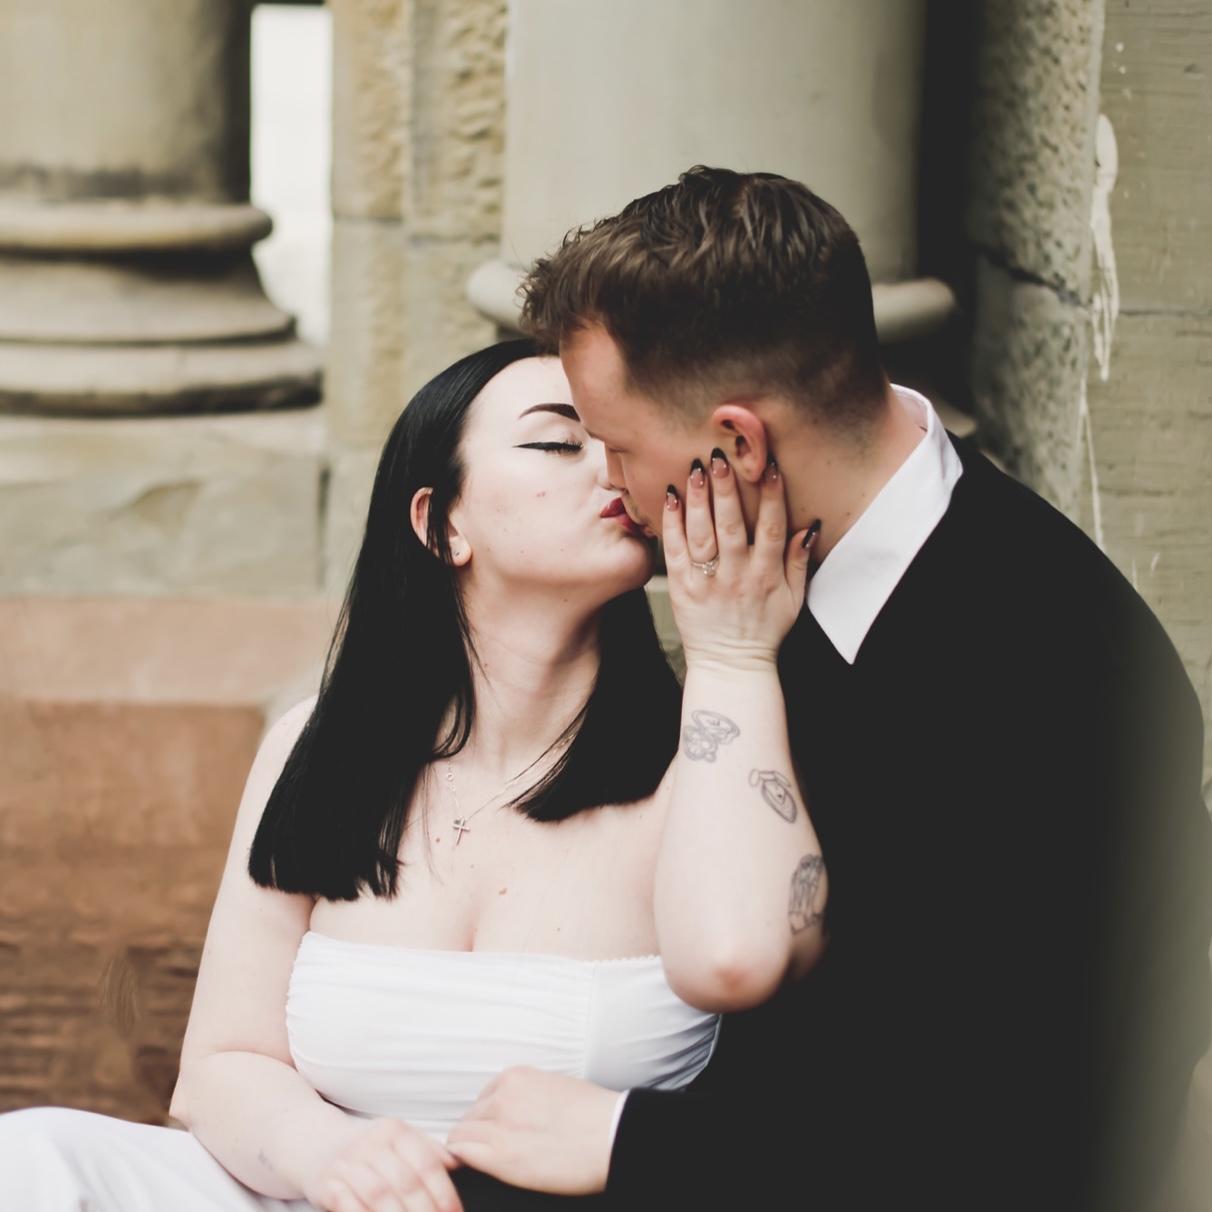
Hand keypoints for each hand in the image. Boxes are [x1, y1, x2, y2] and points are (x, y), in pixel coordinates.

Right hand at [300, 1116, 462, 1211]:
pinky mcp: (326, 1184)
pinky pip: (349, 1206)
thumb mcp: (397, 1138)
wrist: (316, 1144)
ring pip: (380, 1196)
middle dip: (425, 1211)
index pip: (427, 1164)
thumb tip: (457, 1162)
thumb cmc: (367, 1148)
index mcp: (395, 1131)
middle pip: (406, 1183)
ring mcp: (347, 1163)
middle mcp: (372, 1143)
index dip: (444, 1193)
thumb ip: (427, 1149)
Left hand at [446, 1066, 620, 1194]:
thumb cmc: (594, 1116)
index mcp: (516, 1077)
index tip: (501, 1134)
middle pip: (471, 1117)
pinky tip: (477, 1169)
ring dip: (471, 1149)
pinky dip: (463, 1161)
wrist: (612, 1137)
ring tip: (492, 1163)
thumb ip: (526, 1094)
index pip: (483, 1099)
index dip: (489, 1120)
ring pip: (461, 1135)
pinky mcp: (500, 1156)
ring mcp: (499, 1125)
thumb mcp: (553, 1087)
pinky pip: (460, 1153)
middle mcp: (503, 1096)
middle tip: (499, 1152)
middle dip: (480, 1134)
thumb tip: (513, 1112)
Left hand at [663, 452, 815, 670]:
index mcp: (766, 575)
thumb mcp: (793, 600)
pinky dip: (672, 525)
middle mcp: (736, 575)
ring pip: (701, 534)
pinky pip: (675, 552)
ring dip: (697, 500)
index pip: (771, 528)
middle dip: (727, 489)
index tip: (770, 466)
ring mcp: (707, 582)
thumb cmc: (765, 631)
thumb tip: (809, 525)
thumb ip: (799, 562)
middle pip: (731, 525)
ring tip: (694, 469)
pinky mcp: (681, 588)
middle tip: (721, 457)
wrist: (731, 666)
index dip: (772, 497)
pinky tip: (670, 499)